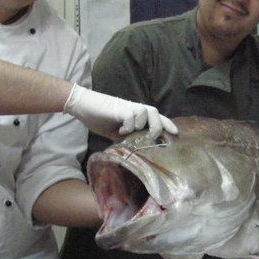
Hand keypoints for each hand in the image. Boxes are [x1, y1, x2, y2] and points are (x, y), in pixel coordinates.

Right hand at [63, 84, 177, 138]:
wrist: (83, 106)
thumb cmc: (100, 117)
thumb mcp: (115, 132)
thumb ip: (126, 138)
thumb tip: (133, 152)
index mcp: (135, 115)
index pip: (156, 117)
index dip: (166, 124)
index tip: (176, 133)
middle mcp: (134, 109)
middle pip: (154, 112)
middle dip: (159, 124)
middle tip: (154, 137)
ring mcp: (127, 108)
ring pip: (146, 113)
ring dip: (142, 125)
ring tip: (130, 133)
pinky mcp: (119, 108)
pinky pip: (131, 116)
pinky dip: (129, 125)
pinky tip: (120, 131)